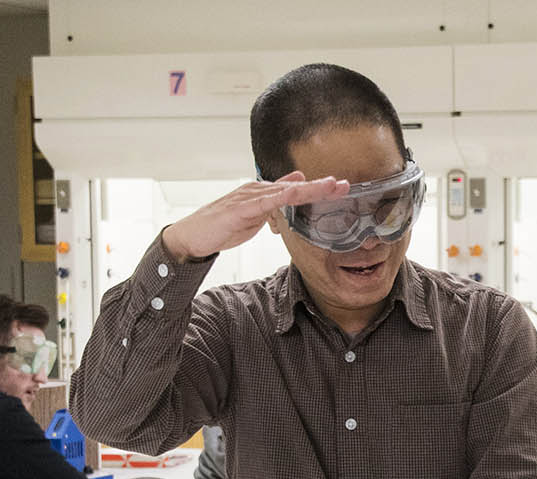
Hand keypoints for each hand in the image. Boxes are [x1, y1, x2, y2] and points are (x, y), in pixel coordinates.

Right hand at [159, 171, 348, 262]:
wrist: (192, 237)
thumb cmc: (222, 226)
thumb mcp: (254, 214)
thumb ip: (274, 203)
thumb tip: (295, 186)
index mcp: (262, 193)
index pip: (295, 189)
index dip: (318, 188)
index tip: (341, 188)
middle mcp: (257, 190)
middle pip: (294, 187)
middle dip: (320, 186)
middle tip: (344, 184)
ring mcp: (248, 198)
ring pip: (284, 191)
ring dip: (309, 189)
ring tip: (330, 186)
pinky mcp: (239, 209)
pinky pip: (265, 201)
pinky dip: (282, 197)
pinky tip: (297, 194)